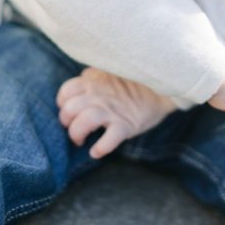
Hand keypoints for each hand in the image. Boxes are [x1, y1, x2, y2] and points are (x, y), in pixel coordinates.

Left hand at [56, 67, 177, 158]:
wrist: (161, 88)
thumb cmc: (133, 81)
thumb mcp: (109, 72)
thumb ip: (93, 77)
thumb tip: (81, 80)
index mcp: (93, 81)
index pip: (66, 91)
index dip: (62, 102)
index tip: (67, 109)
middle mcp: (98, 95)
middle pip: (69, 109)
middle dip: (66, 122)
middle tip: (72, 128)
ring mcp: (112, 110)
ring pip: (83, 123)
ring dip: (76, 134)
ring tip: (80, 141)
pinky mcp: (126, 125)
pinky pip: (108, 140)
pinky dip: (100, 148)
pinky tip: (96, 152)